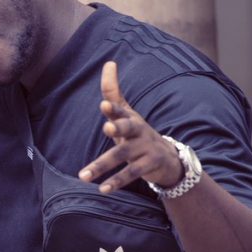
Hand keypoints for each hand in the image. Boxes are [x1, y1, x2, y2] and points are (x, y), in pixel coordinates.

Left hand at [78, 61, 183, 192]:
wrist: (168, 158)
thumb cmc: (138, 132)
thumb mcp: (127, 113)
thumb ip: (113, 92)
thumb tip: (108, 62)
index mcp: (130, 118)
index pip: (121, 110)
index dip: (114, 108)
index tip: (105, 105)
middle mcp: (138, 131)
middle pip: (127, 128)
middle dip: (119, 127)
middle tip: (107, 128)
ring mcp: (144, 149)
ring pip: (122, 156)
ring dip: (102, 165)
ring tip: (83, 176)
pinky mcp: (149, 165)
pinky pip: (131, 174)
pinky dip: (116, 182)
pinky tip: (102, 189)